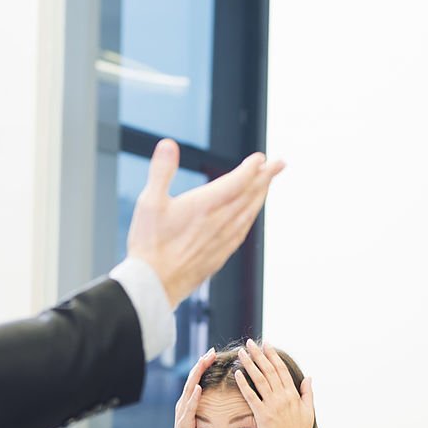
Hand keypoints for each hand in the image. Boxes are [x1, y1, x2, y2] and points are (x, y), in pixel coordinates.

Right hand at [126, 139, 284, 307]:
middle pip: (250, 195)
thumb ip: (161, 171)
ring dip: (260, 197)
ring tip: (267, 185)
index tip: (260, 157)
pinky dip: (250, 219)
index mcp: (205, 205)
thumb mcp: (148, 202)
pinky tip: (249, 217)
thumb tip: (167, 144)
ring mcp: (221, 240)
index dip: (251, 168)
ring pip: (249, 214)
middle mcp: (219, 222)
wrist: (153, 284)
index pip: (238, 181)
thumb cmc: (149, 244)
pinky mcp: (219, 256)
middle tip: (279, 164)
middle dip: (266, 177)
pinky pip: (242, 232)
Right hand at [166, 348, 217, 427]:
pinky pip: (189, 407)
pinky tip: (198, 387)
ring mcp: (182, 412)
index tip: (213, 354)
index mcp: (189, 403)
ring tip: (204, 362)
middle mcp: (183, 404)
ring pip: (189, 388)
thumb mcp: (204, 423)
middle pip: (192, 379)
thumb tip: (224, 403)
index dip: (204, 366)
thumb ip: (209, 411)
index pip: (197, 380)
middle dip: (201, 364)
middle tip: (211, 352)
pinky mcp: (184, 423)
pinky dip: (193, 396)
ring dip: (197, 375)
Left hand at [233, 340, 314, 427]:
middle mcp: (283, 396)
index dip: (273, 356)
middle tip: (250, 342)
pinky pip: (251, 396)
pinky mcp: (262, 414)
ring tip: (241, 352)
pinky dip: (244, 383)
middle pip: (269, 370)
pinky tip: (237, 373)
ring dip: (250, 364)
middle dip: (259, 355)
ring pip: (259, 379)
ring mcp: (272, 405)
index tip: (266, 344)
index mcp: (293, 394)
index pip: (281, 369)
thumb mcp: (309, 411)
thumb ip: (307, 393)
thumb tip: (308, 377)